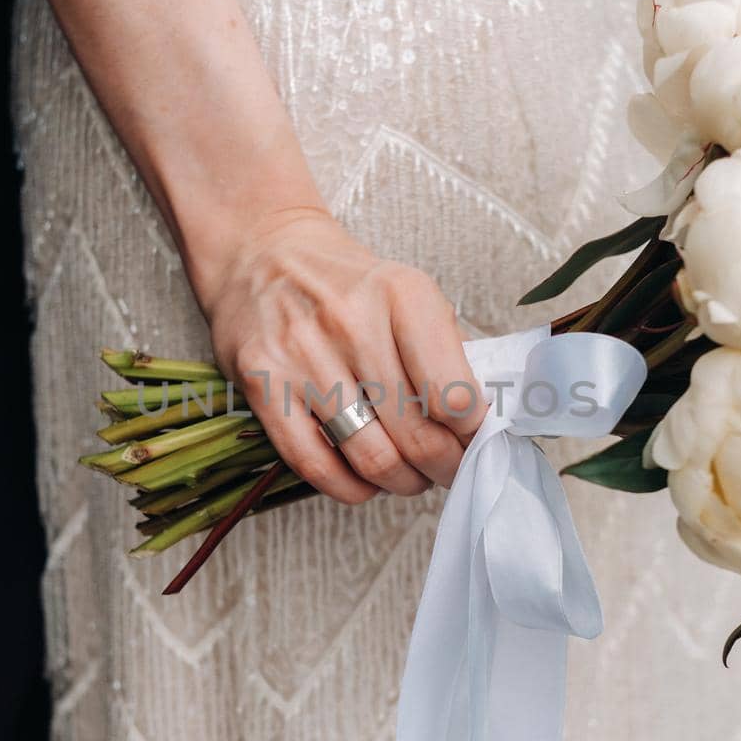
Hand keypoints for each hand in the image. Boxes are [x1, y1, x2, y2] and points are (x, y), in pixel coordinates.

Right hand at [195, 206, 485, 502]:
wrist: (262, 252)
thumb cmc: (346, 285)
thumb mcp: (408, 294)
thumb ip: (446, 353)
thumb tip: (478, 425)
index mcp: (402, 294)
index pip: (456, 395)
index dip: (473, 434)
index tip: (474, 442)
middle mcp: (351, 322)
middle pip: (417, 434)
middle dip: (443, 467)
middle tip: (448, 470)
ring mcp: (302, 356)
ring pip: (372, 457)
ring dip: (402, 482)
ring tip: (410, 477)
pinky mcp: (263, 385)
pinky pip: (316, 464)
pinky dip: (350, 487)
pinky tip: (364, 481)